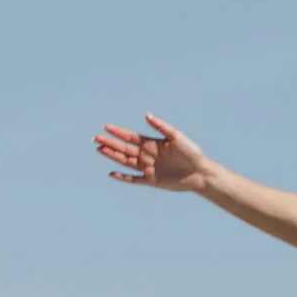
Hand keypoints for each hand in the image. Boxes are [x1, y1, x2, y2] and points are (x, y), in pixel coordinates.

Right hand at [95, 111, 210, 190]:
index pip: (131, 137)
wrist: (201, 173)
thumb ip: (161, 126)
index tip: (105, 127)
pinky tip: (112, 173)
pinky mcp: (152, 181)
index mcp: (152, 143)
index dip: (118, 132)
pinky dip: (123, 177)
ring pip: (126, 162)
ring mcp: (149, 168)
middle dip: (110, 143)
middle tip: (95, 138)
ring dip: (112, 156)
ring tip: (99, 150)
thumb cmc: (191, 153)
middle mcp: (148, 155)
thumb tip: (146, 115)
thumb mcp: (177, 136)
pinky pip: (134, 179)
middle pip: (124, 149)